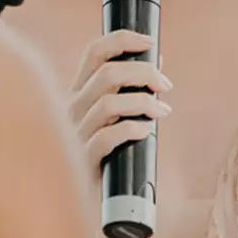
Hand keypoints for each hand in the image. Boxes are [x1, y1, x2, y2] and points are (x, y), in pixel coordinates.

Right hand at [67, 29, 170, 168]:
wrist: (86, 197)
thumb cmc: (104, 153)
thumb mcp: (111, 118)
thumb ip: (129, 92)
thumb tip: (156, 65)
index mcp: (78, 93)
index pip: (94, 53)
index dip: (123, 39)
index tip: (150, 42)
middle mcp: (71, 109)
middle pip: (107, 73)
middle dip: (144, 72)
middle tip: (165, 84)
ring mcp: (74, 134)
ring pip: (109, 103)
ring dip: (144, 102)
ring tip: (162, 110)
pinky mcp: (82, 160)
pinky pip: (107, 137)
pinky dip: (132, 129)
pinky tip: (145, 132)